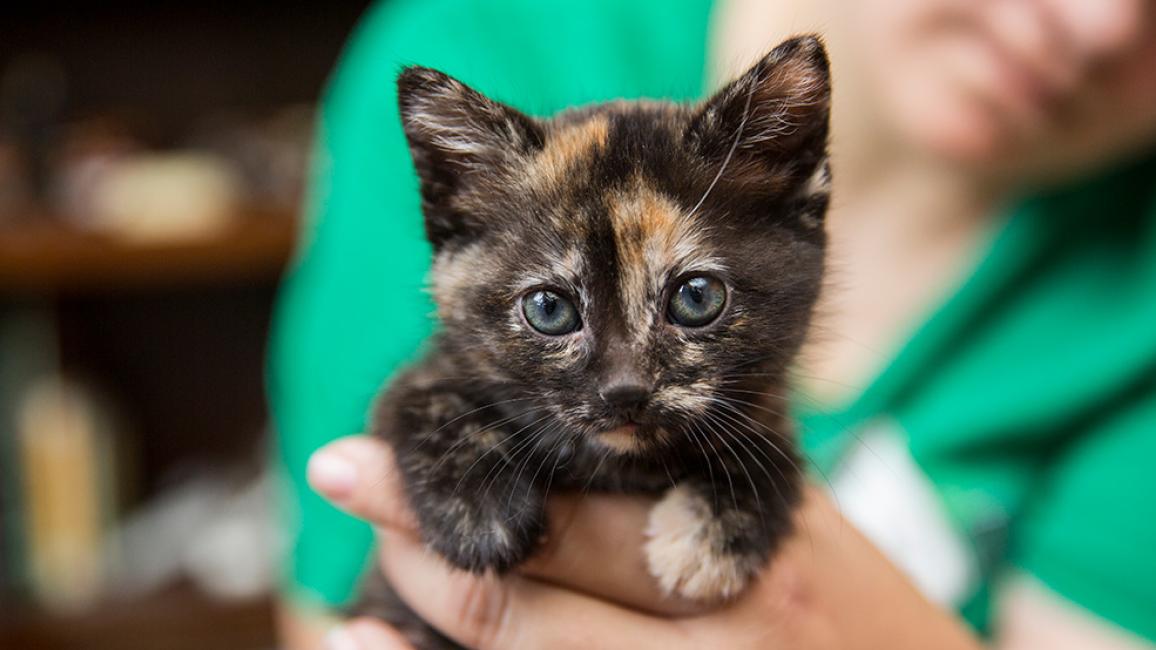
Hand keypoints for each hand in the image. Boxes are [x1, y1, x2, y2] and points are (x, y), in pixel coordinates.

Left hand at [308, 435, 980, 649]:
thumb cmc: (876, 625)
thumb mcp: (801, 536)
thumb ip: (706, 485)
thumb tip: (585, 438)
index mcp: (753, 539)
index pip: (585, 504)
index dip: (478, 469)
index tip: (388, 439)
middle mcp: (725, 617)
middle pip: (541, 583)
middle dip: (429, 534)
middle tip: (341, 476)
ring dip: (430, 627)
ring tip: (345, 617)